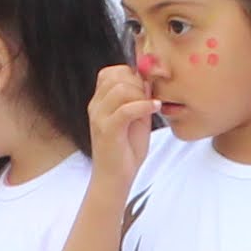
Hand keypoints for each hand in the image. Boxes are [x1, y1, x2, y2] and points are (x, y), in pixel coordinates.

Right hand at [86, 64, 158, 190]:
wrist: (115, 178)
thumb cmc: (126, 149)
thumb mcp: (136, 118)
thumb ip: (139, 98)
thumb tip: (148, 79)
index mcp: (100, 101)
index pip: (111, 72)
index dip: (131, 75)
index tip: (146, 89)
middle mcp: (96, 106)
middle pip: (117, 76)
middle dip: (139, 83)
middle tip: (150, 98)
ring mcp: (99, 117)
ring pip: (121, 89)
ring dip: (142, 95)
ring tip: (151, 106)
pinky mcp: (107, 130)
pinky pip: (125, 109)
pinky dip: (144, 106)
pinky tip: (155, 108)